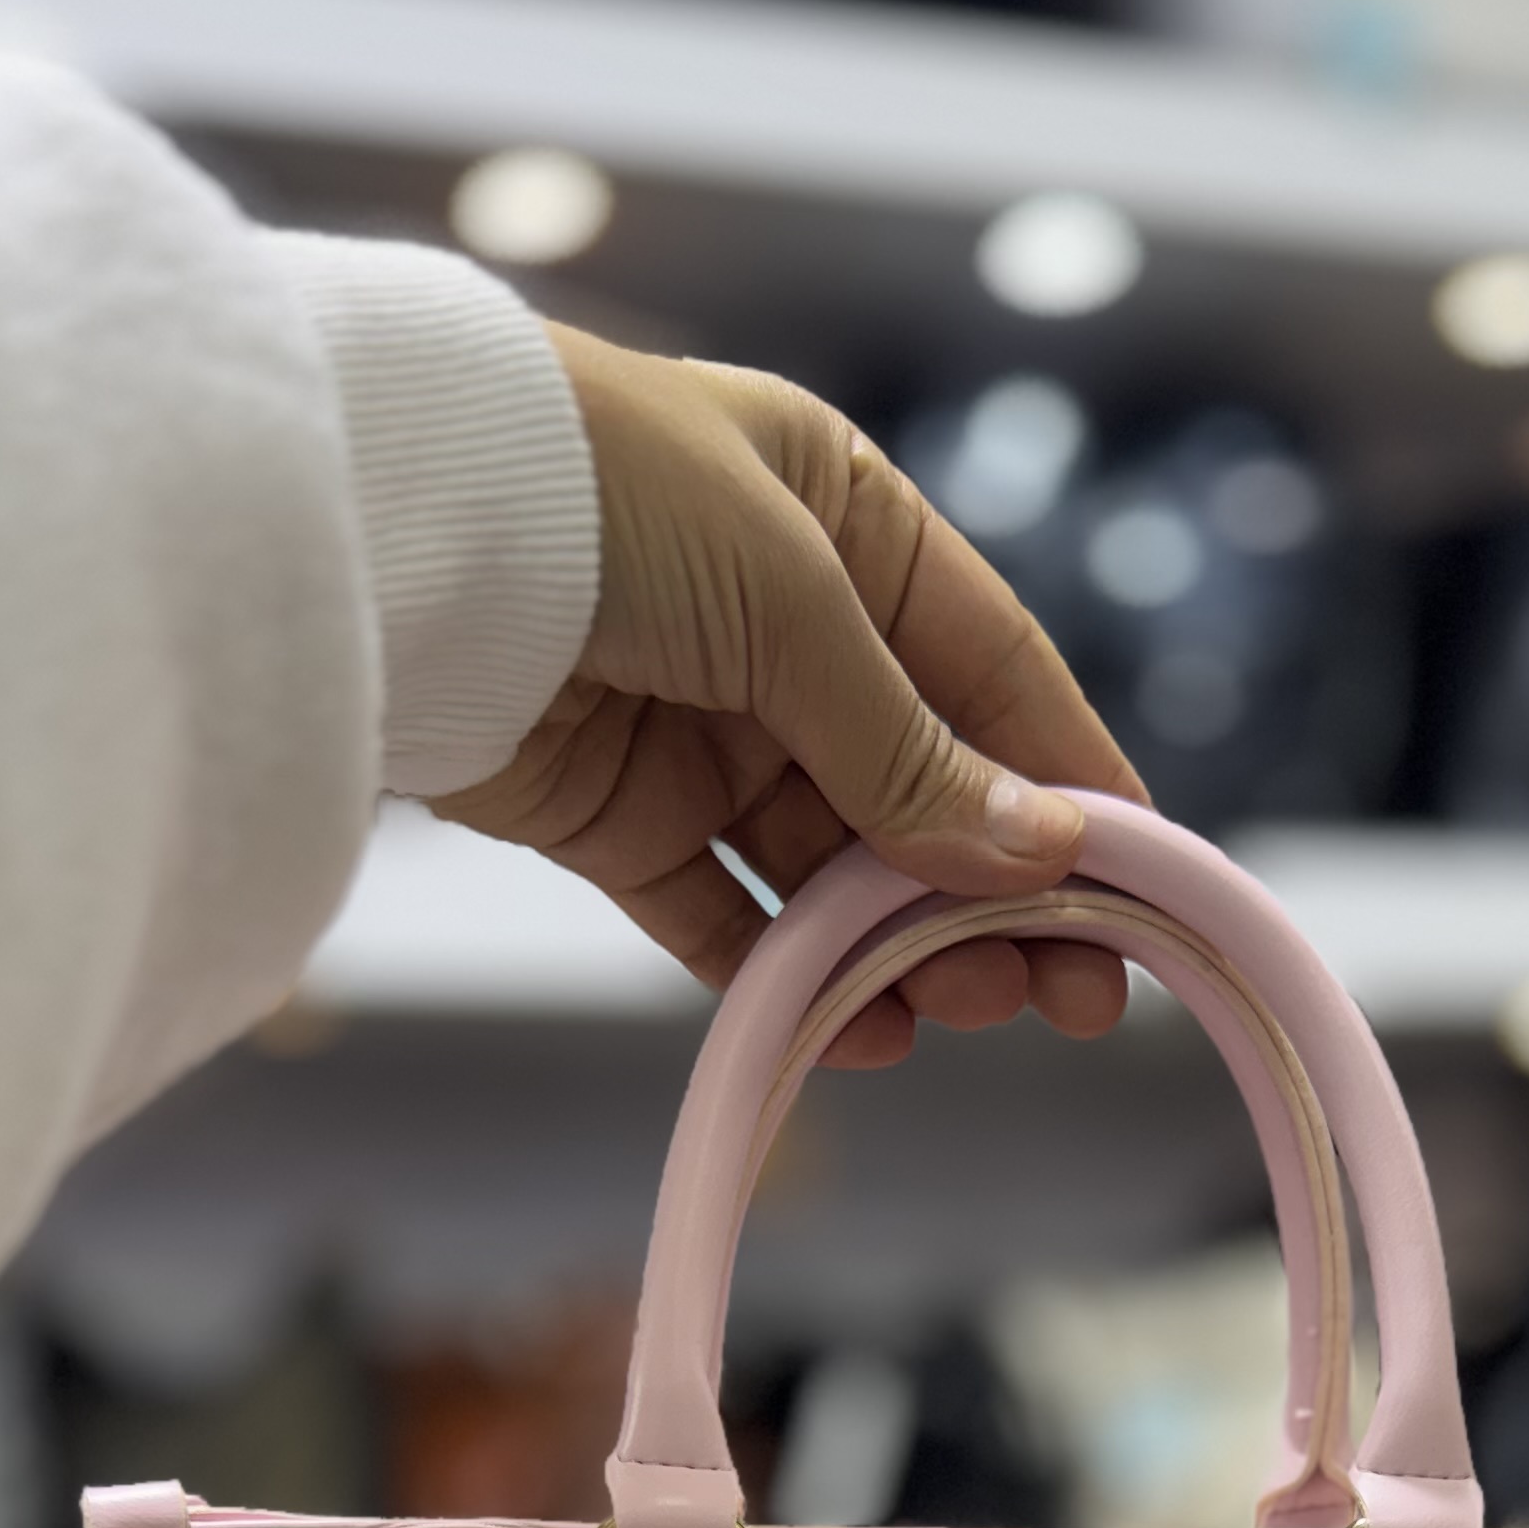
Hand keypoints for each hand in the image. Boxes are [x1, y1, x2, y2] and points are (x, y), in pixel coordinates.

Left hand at [435, 325, 1144, 1066]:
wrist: (388, 523)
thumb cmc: (604, 497)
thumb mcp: (795, 607)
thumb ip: (913, 750)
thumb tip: (1041, 855)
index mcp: (844, 518)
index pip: (995, 670)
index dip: (1071, 783)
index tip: (1141, 894)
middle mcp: (780, 622)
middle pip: (925, 784)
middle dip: (999, 893)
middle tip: (1068, 1001)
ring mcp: (697, 723)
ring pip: (834, 862)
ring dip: (904, 944)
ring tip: (961, 1011)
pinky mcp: (613, 812)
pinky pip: (727, 913)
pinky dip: (792, 975)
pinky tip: (859, 1030)